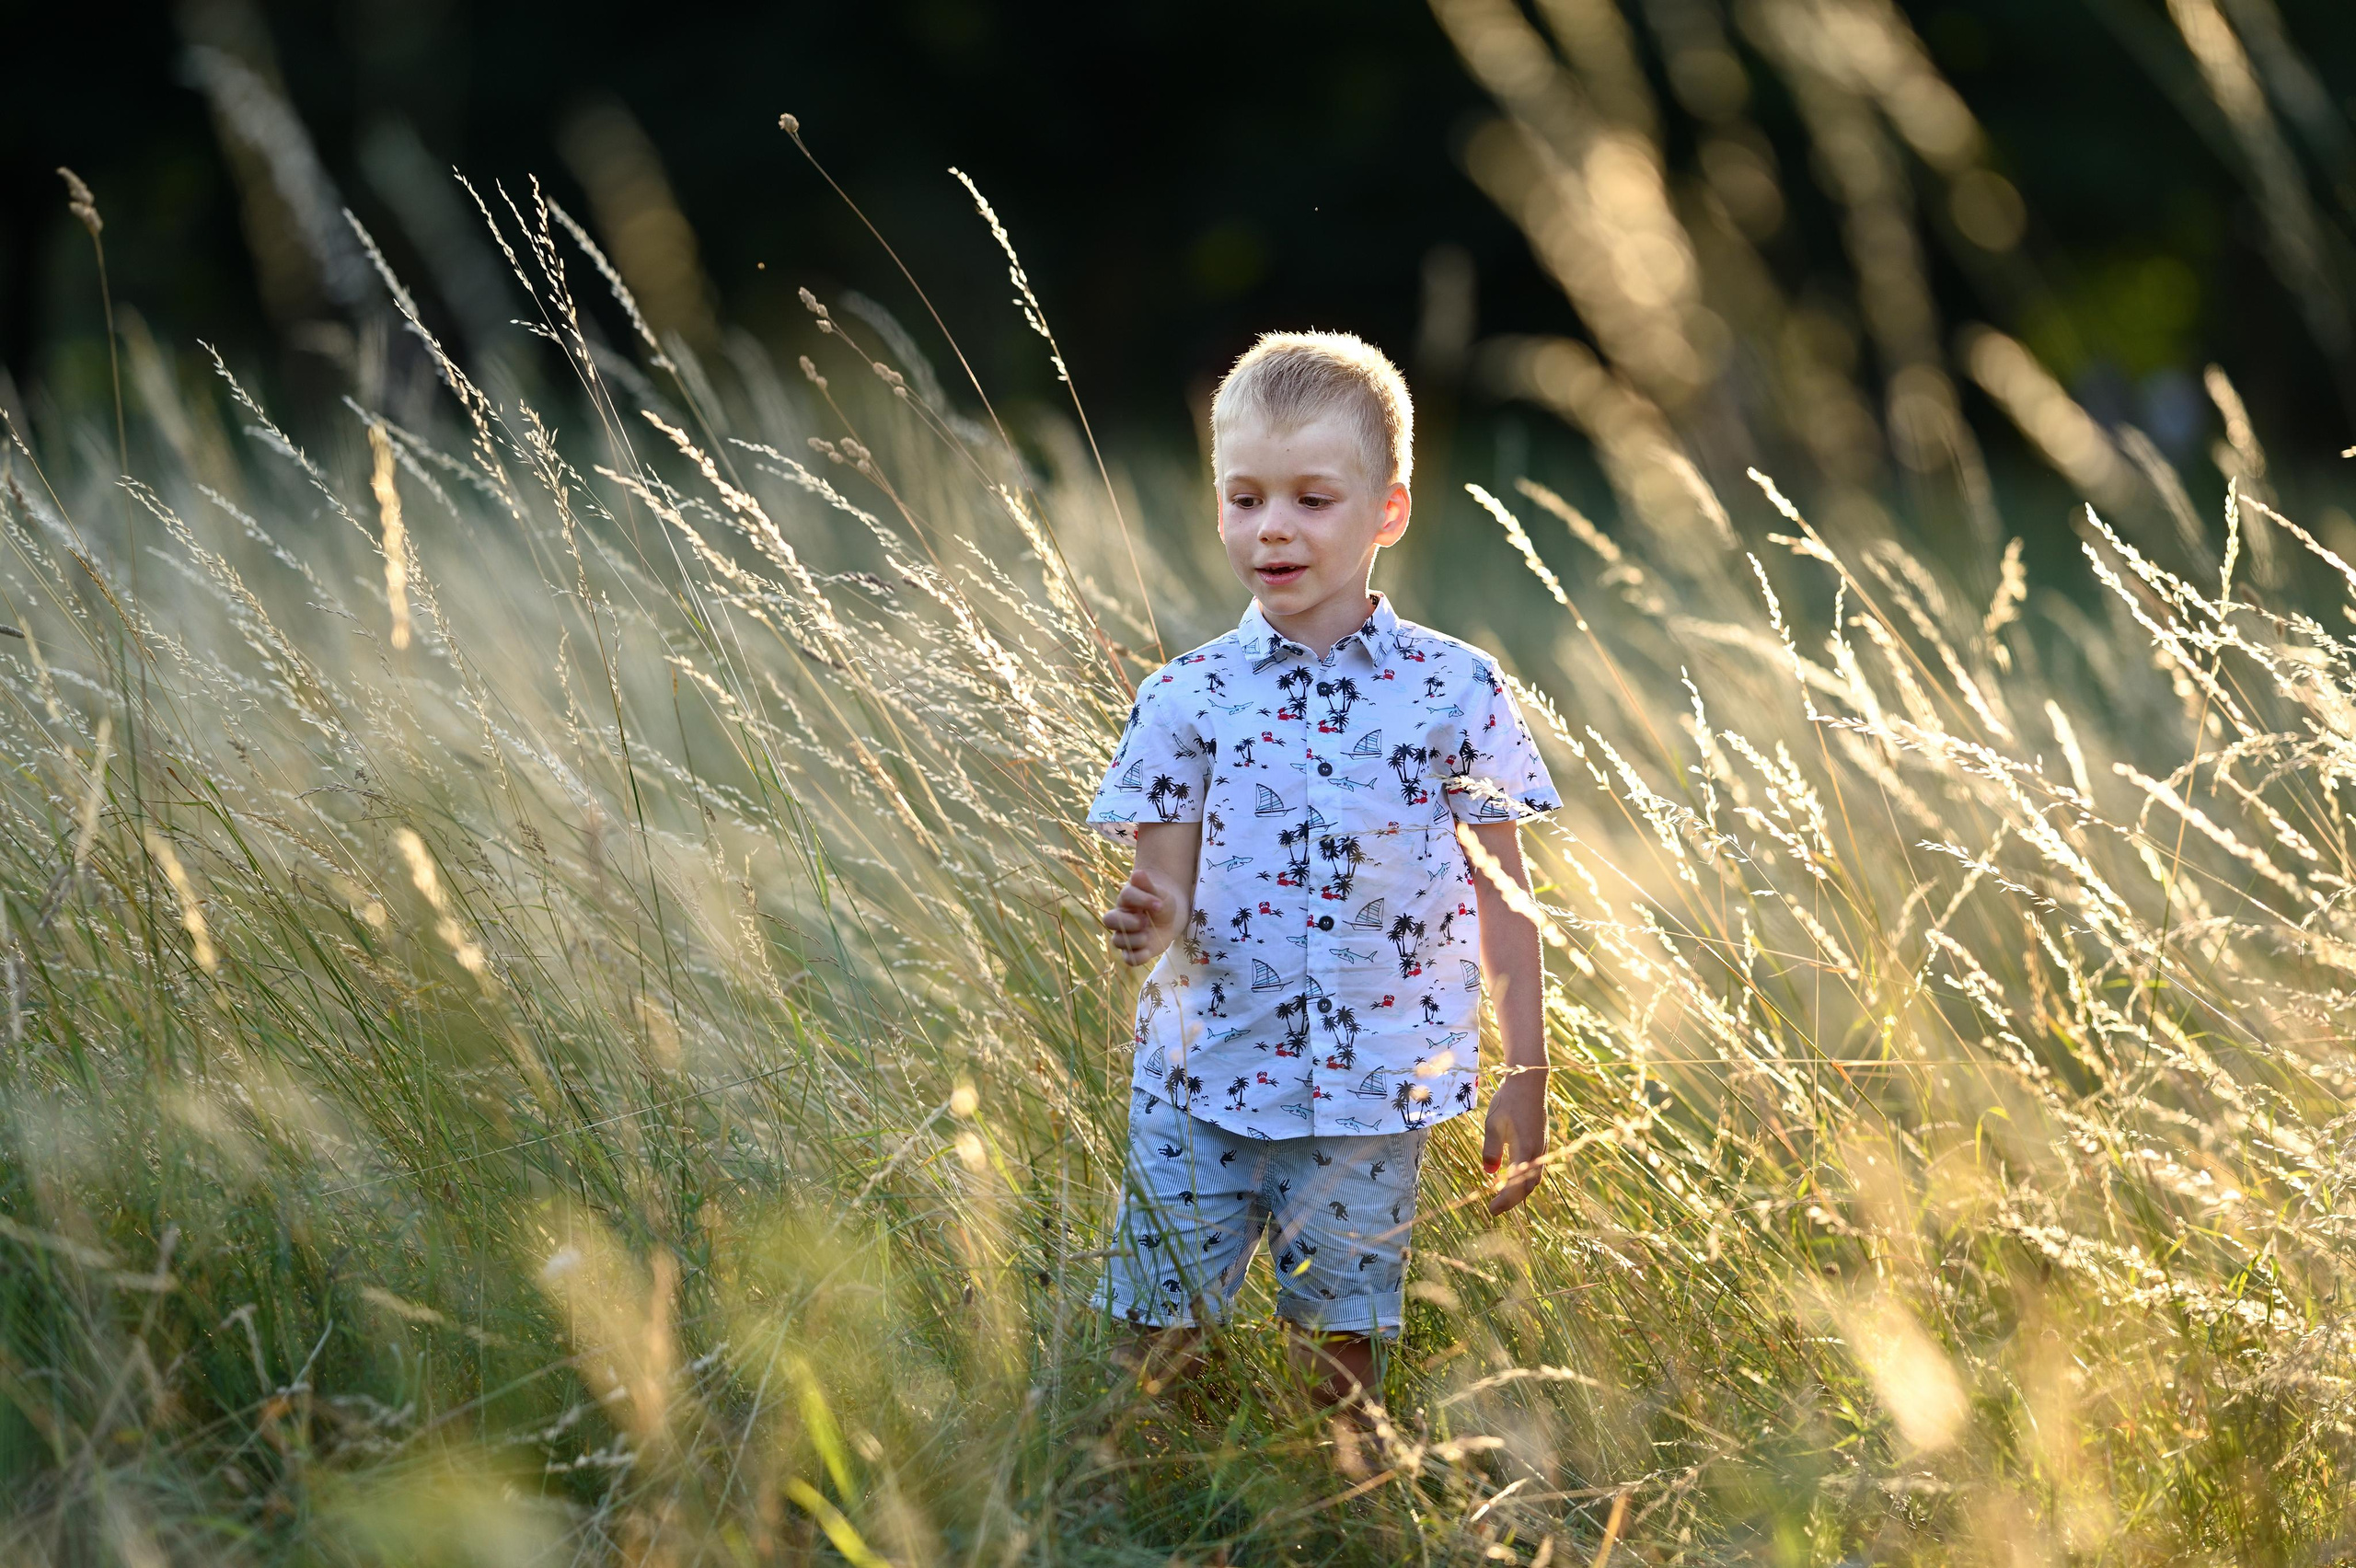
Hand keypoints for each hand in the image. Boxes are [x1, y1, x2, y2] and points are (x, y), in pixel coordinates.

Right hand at [1101, 866, 1182, 966]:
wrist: (1171, 917)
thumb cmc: (1161, 901)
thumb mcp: (1158, 892)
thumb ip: (1147, 885)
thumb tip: (1138, 873)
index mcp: (1125, 900)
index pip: (1125, 897)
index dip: (1141, 900)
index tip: (1159, 903)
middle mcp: (1121, 918)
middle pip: (1109, 920)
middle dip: (1128, 922)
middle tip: (1146, 921)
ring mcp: (1126, 935)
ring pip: (1117, 941)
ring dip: (1133, 939)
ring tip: (1147, 935)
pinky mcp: (1134, 950)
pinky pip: (1128, 958)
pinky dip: (1136, 957)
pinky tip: (1148, 951)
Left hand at [1480, 1067, 1547, 1215]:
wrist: (1529, 1083)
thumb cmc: (1508, 1101)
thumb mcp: (1493, 1124)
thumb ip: (1491, 1149)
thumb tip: (1488, 1172)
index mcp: (1525, 1150)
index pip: (1516, 1184)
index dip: (1504, 1200)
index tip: (1491, 1210)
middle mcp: (1537, 1152)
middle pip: (1528, 1186)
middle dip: (1513, 1200)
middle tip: (1496, 1208)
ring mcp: (1542, 1146)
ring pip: (1535, 1177)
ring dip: (1521, 1190)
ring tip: (1505, 1197)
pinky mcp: (1542, 1141)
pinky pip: (1537, 1167)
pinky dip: (1526, 1178)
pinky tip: (1515, 1177)